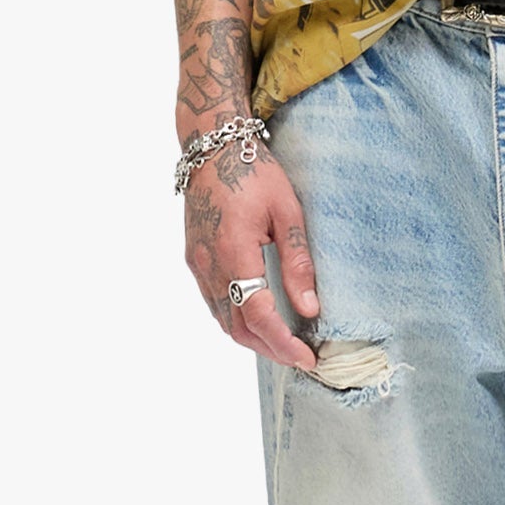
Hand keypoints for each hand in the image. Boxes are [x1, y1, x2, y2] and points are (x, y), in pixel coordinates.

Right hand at [183, 145, 320, 371]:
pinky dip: (236, 319)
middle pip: (236, 327)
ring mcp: (197, 264)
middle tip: (300, 357)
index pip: (257, 315)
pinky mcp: (194, 259)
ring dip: (252, 337)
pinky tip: (258, 318)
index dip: (282, 343)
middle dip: (269, 349)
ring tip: (284, 343)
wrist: (211, 146)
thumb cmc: (253, 172)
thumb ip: (297, 261)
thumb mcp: (286, 210)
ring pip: (222, 319)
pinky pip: (214, 302)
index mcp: (233, 251)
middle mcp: (209, 264)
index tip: (307, 358)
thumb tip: (309, 308)